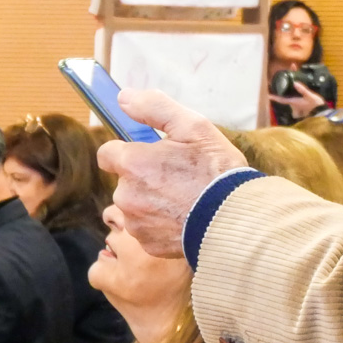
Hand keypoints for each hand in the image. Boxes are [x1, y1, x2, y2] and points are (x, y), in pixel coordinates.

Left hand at [95, 90, 247, 259]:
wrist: (234, 218)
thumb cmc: (215, 170)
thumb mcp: (192, 126)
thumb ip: (153, 107)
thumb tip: (123, 97)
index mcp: (133, 163)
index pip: (107, 154)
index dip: (128, 151)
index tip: (148, 154)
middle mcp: (126, 195)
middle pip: (124, 181)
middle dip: (144, 177)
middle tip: (177, 176)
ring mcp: (136, 223)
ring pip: (135, 206)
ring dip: (151, 201)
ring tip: (184, 199)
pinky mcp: (148, 244)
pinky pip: (146, 229)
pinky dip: (160, 223)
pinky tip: (185, 218)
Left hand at [269, 80, 327, 118]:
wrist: (323, 112)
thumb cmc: (316, 106)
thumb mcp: (310, 97)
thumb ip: (303, 90)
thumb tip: (295, 83)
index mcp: (294, 102)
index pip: (281, 100)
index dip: (274, 97)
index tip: (268, 95)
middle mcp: (293, 103)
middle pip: (285, 95)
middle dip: (283, 86)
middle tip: (282, 77)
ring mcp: (297, 103)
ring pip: (290, 94)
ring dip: (290, 86)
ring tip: (292, 72)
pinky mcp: (301, 102)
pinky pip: (296, 94)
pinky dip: (296, 88)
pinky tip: (298, 81)